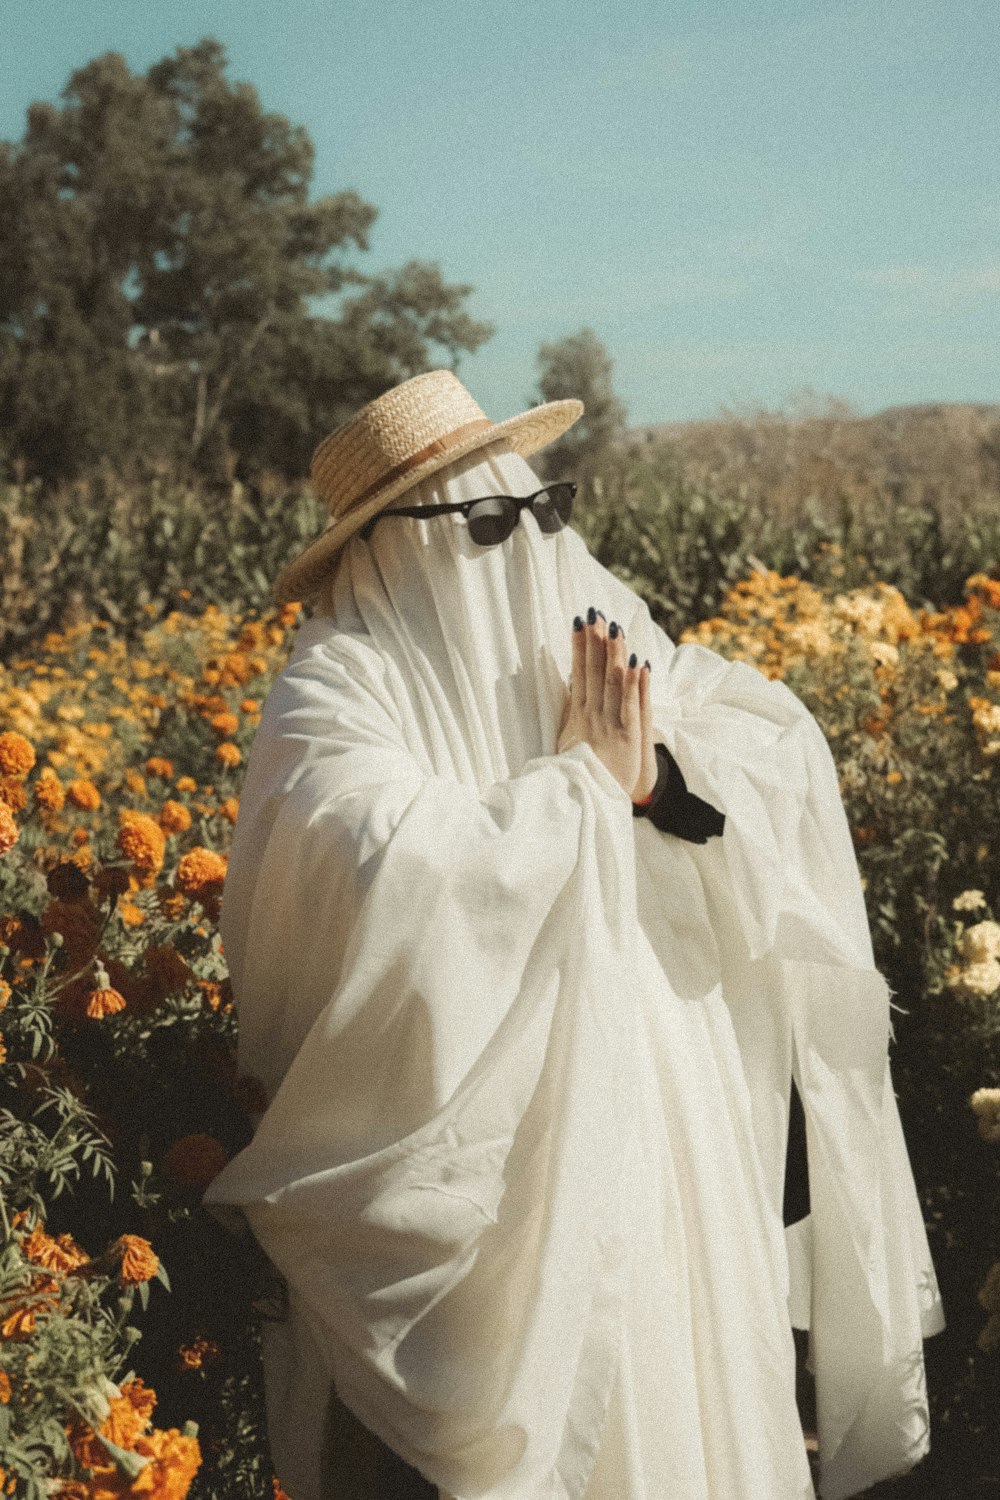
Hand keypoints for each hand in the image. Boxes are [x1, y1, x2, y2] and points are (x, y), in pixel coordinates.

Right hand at [556, 611, 650, 797]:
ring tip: (615, 628)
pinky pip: (630, 706)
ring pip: (611, 684)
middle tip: (596, 614)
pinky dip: (633, 685)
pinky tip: (636, 664)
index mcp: (576, 716)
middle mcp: (590, 717)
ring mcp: (608, 727)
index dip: (579, 647)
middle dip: (595, 642)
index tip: (580, 622)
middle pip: (593, 673)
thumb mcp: (568, 740)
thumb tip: (573, 682)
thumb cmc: (581, 773)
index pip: (578, 674)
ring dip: (614, 655)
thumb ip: (572, 711)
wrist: (587, 804)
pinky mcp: (626, 739)